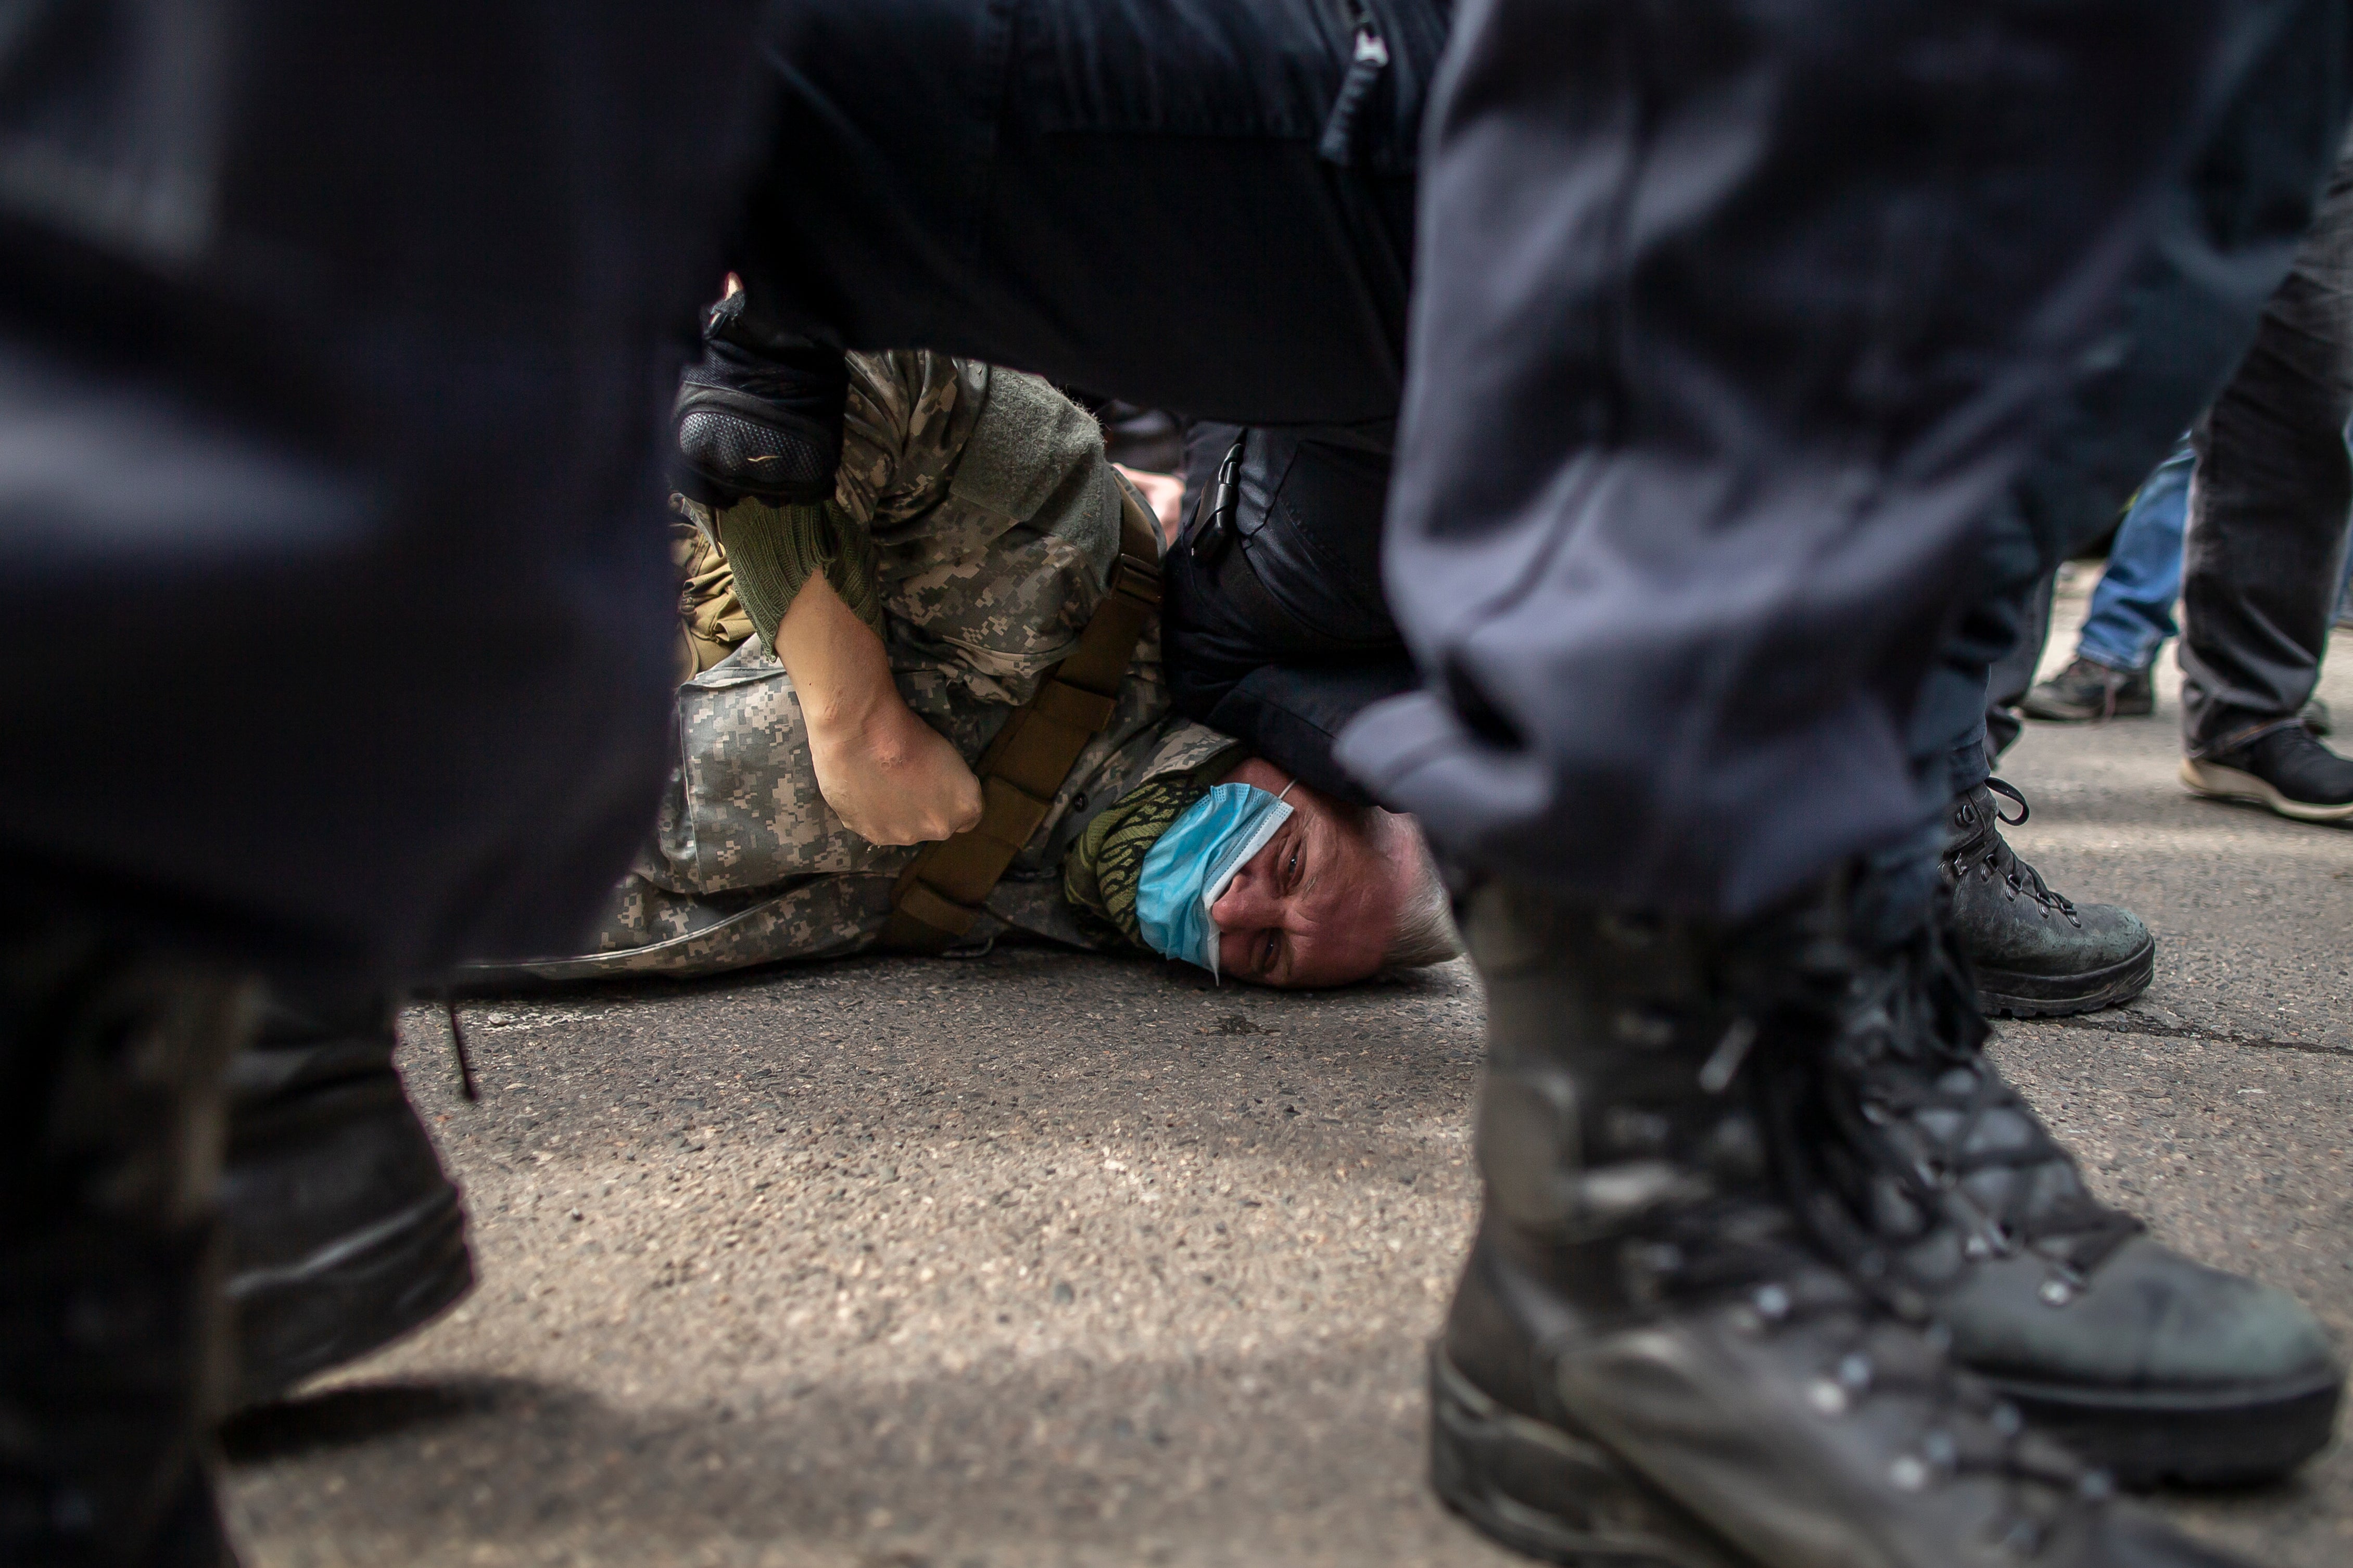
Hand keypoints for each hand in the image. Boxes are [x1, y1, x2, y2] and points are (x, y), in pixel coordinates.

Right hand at [806, 691, 984, 845]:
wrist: (864, 735)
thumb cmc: (912, 733)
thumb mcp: (949, 757)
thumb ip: (951, 786)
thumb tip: (938, 793)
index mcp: (966, 805)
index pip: (968, 817)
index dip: (952, 802)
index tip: (938, 787)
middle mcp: (939, 829)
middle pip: (935, 824)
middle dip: (925, 809)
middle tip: (906, 783)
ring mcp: (905, 836)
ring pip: (905, 830)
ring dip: (897, 815)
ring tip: (880, 786)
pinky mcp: (874, 835)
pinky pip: (877, 827)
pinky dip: (871, 814)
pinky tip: (862, 792)